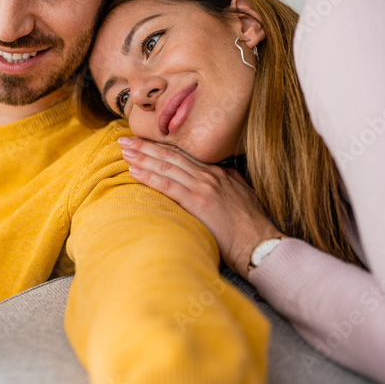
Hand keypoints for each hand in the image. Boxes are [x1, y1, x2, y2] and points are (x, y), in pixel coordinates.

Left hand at [118, 136, 281, 278]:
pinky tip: (133, 171)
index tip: (143, 141)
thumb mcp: (242, 196)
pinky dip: (149, 176)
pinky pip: (168, 185)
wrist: (261, 243)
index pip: (184, 155)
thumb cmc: (251, 227)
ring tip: (123, 150)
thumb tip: (218, 175)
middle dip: (146, 146)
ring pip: (167, 166)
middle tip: (124, 140)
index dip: (162, 147)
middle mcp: (210, 175)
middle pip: (172, 155)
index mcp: (219, 173)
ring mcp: (204, 187)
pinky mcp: (198, 201)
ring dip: (142, 156)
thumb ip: (228, 182)